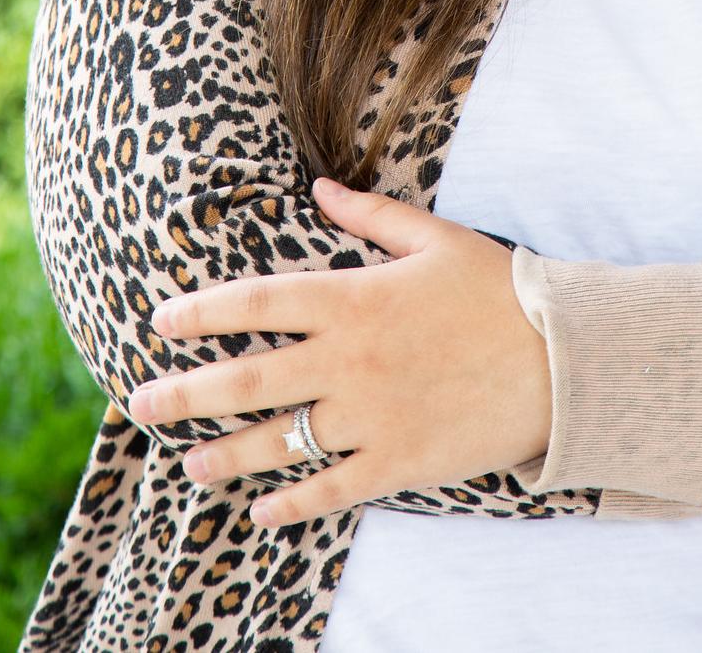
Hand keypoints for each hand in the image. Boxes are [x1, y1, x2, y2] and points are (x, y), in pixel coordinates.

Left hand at [126, 180, 552, 527]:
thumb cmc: (499, 287)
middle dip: (185, 392)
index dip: (203, 311)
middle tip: (138, 404)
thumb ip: (370, 216)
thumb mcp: (434, 238)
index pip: (258, 301)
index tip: (160, 321)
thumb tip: (319, 190)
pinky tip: (263, 512)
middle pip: (248, 377)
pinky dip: (292, 502)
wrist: (562, 354)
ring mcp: (370, 415)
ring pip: (278, 439)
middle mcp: (349, 359)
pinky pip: (330, 488)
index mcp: (354, 297)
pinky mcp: (397, 461)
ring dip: (226, 453)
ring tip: (189, 463)